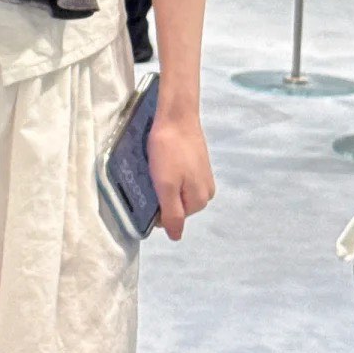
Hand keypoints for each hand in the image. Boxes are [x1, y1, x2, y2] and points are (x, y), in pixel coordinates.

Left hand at [147, 109, 214, 241]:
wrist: (176, 115)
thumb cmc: (168, 151)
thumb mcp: (166, 186)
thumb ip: (172, 214)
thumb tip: (176, 237)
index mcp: (200, 201)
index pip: (173, 218)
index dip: (157, 207)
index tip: (147, 190)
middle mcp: (206, 191)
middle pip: (177, 204)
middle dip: (162, 194)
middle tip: (150, 176)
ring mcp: (204, 175)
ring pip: (178, 189)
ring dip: (164, 182)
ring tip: (155, 166)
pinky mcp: (198, 161)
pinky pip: (180, 175)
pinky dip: (169, 171)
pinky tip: (162, 159)